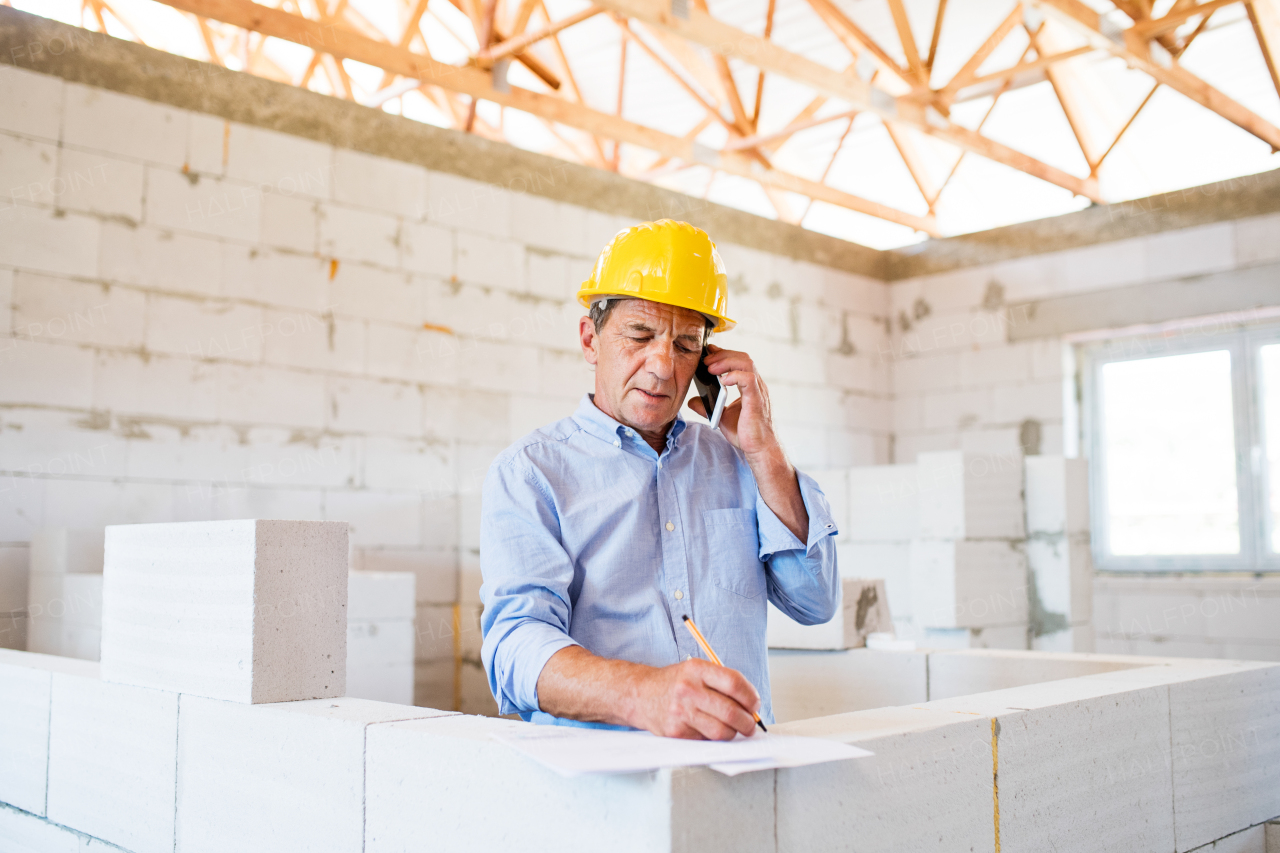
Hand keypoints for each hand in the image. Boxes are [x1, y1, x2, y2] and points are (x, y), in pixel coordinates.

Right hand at [626, 658, 760, 739]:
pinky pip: (706, 740)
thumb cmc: (675, 683)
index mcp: (696, 669)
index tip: (755, 704)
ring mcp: (681, 712)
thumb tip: (752, 705)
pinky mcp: (676, 732)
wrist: (641, 695)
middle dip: (748, 722)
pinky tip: (710, 729)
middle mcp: (688, 689)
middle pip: (730, 711)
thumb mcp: (696, 670)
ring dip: (733, 733)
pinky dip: (714, 738)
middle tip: (750, 724)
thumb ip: (723, 682)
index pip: (734, 683)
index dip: (750, 696)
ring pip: (721, 731)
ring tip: (733, 728)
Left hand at [687, 345, 781, 463]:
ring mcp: (758, 391)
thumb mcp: (721, 417)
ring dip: (726, 361)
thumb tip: (691, 400)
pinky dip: (734, 375)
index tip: (708, 352)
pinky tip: (722, 380)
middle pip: (742, 357)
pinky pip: (748, 379)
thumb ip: (707, 407)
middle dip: (722, 355)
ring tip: (711, 368)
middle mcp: (756, 385)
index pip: (739, 360)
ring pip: (746, 363)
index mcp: (749, 386)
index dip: (723, 353)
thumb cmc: (745, 433)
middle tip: (706, 360)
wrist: (758, 449)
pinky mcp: (756, 399)